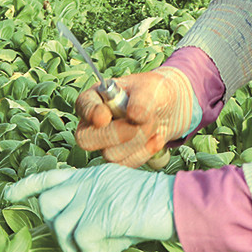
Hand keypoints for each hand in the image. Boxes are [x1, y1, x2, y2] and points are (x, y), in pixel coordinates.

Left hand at [5, 165, 173, 251]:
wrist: (177, 206)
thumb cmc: (153, 211)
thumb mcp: (119, 209)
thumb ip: (94, 220)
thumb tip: (77, 249)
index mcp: (90, 176)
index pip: (50, 176)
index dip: (27, 187)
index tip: (9, 197)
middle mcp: (87, 181)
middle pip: (48, 204)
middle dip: (54, 231)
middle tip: (76, 250)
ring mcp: (92, 195)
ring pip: (61, 227)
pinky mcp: (100, 213)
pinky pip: (80, 242)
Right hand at [76, 66, 200, 167]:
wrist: (168, 109)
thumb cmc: (154, 92)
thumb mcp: (152, 88)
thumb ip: (142, 99)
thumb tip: (134, 116)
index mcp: (94, 97)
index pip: (83, 106)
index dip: (91, 114)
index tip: (104, 117)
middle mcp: (93, 122)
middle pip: (86, 139)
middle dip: (116, 134)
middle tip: (141, 122)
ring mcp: (104, 143)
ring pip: (110, 154)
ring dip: (138, 140)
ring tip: (154, 123)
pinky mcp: (118, 157)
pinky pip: (126, 164)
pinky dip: (145, 152)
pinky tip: (157, 138)